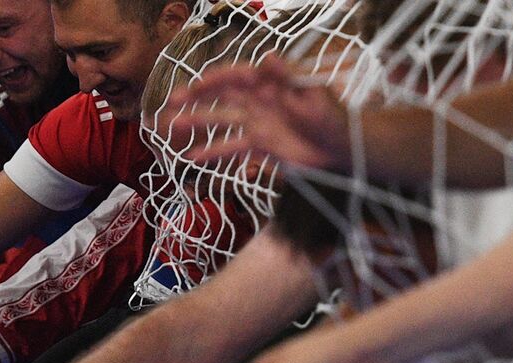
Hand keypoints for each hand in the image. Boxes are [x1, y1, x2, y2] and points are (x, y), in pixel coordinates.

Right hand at [167, 54, 349, 173]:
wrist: (340, 147)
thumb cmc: (332, 116)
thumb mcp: (312, 94)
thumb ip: (289, 77)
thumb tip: (268, 56)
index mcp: (270, 84)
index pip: (237, 76)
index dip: (216, 80)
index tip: (196, 87)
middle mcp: (258, 101)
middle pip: (222, 95)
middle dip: (196, 98)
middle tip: (172, 102)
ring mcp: (256, 122)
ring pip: (221, 120)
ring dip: (197, 122)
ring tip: (173, 127)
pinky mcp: (258, 144)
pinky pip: (231, 147)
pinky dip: (213, 151)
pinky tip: (193, 157)